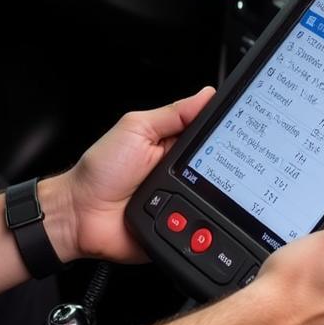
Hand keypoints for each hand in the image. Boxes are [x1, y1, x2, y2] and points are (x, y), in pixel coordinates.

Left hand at [58, 86, 215, 262]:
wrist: (80, 215)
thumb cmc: (100, 171)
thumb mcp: (135, 129)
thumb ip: (172, 114)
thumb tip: (205, 96)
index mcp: (173, 144)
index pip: (209, 134)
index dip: (225, 130)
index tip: (243, 125)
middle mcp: (181, 172)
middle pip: (219, 166)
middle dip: (225, 165)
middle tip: (219, 161)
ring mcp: (182, 201)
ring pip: (216, 198)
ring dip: (213, 195)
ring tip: (193, 189)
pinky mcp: (181, 228)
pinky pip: (202, 225)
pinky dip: (202, 221)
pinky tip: (192, 214)